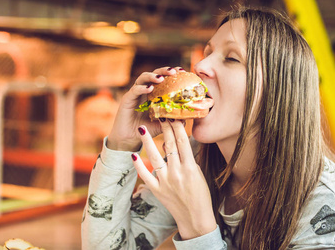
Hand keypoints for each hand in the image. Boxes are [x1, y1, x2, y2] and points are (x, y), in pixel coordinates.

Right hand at [107, 67, 182, 151]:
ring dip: (152, 76)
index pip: (164, 78)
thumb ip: (175, 119)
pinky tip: (149, 88)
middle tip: (173, 71)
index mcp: (155, 94)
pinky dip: (142, 88)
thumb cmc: (147, 130)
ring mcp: (135, 93)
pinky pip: (135, 90)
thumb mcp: (164, 124)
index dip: (172, 73)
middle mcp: (145, 91)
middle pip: (154, 74)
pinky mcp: (127, 99)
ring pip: (143, 78)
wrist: (130, 139)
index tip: (183, 71)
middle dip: (164, 70)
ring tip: (161, 78)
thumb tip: (189, 116)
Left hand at [131, 119, 216, 239]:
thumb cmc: (200, 195)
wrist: (195, 218)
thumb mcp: (198, 173)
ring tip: (140, 128)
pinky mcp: (157, 190)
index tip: (173, 115)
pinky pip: (146, 176)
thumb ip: (188, 158)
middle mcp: (177, 173)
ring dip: (147, 142)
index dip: (177, 127)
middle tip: (159, 115)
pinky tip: (133, 155)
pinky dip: (139, 166)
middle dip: (164, 129)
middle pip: (169, 145)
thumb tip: (176, 143)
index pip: (183, 142)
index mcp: (190, 167)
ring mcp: (166, 181)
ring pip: (155, 157)